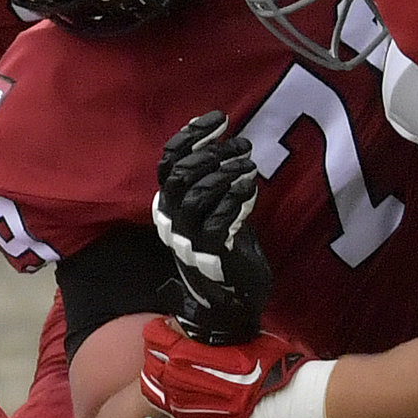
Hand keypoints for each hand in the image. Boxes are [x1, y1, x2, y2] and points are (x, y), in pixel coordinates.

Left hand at [140, 315, 304, 417]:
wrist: (286, 402)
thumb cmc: (272, 366)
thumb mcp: (247, 336)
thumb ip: (224, 335)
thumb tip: (221, 331)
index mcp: (187, 354)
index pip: (155, 337)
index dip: (159, 332)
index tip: (165, 330)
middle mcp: (178, 383)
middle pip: (151, 367)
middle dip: (158, 359)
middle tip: (170, 357)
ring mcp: (182, 412)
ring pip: (152, 396)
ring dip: (158, 388)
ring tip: (167, 385)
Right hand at [153, 111, 271, 344]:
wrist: (233, 298)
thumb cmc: (226, 245)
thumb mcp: (217, 204)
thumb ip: (214, 176)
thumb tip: (224, 138)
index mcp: (169, 204)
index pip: (168, 162)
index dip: (191, 136)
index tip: (220, 118)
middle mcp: (171, 221)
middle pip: (180, 176)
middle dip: (213, 154)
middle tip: (242, 146)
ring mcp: (188, 241)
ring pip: (196, 196)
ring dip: (225, 174)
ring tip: (249, 166)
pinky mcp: (209, 256)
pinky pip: (217, 222)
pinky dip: (234, 201)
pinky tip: (250, 189)